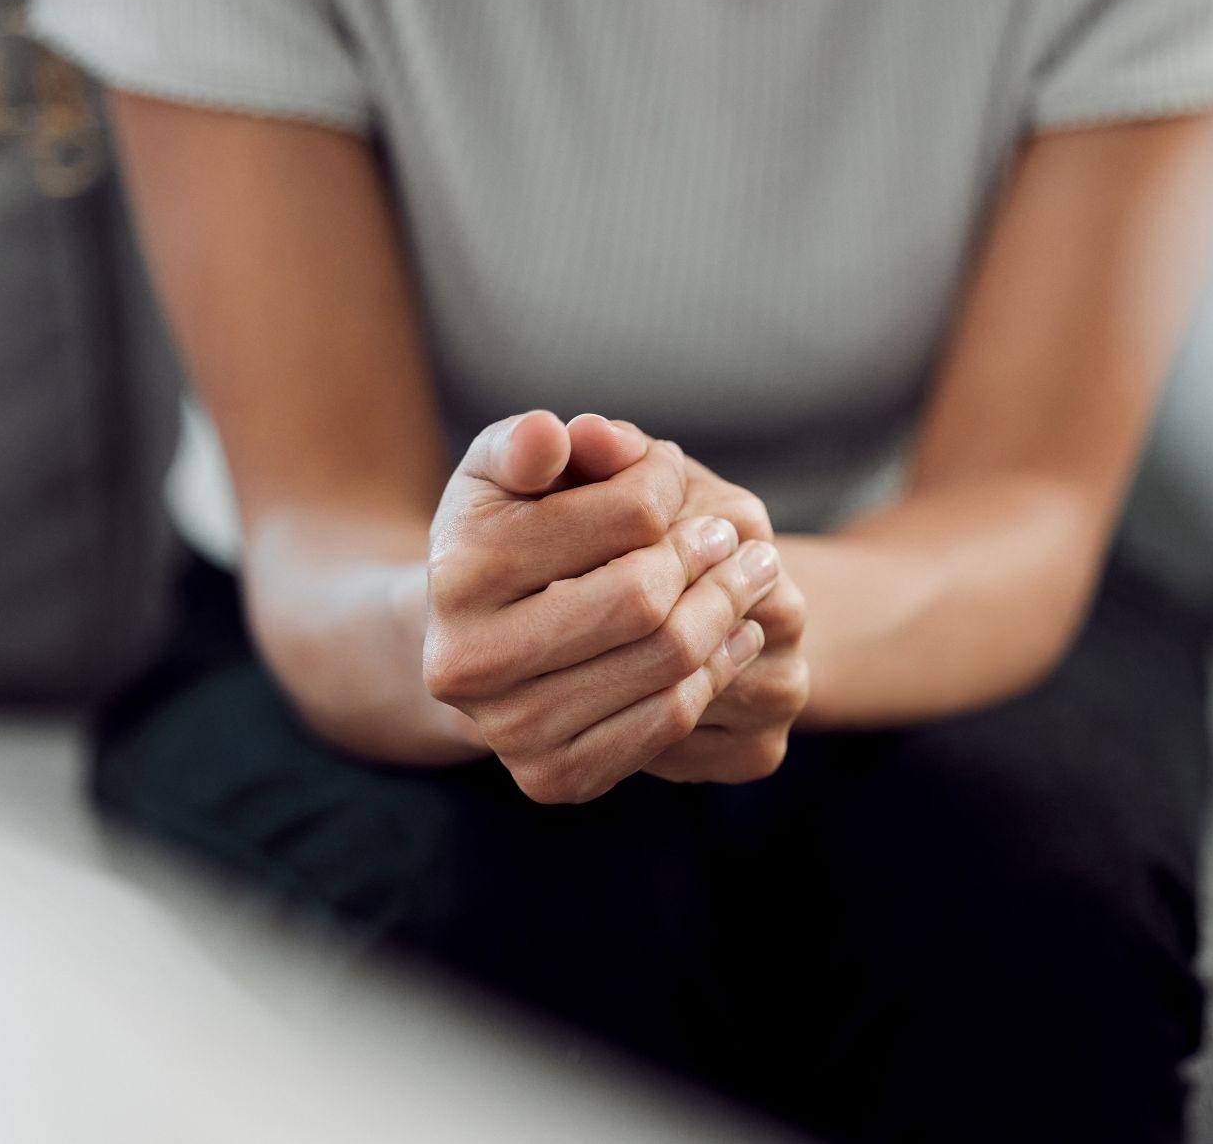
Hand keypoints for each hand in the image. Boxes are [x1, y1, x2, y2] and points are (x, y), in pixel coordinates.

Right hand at [421, 411, 783, 802]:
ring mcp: (508, 730)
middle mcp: (468, 661)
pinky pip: (667, 723)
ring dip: (730, 612)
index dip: (666, 483)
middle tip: (737, 537)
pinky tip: (736, 636)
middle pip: (644, 598)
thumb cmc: (505, 532)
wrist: (473, 642)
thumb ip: (534, 442)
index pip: (624, 515)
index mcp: (459, 568)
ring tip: (753, 576)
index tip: (676, 471)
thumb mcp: (508, 470)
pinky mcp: (551, 778)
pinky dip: (717, 673)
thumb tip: (557, 435)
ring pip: (666, 663)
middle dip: (710, 557)